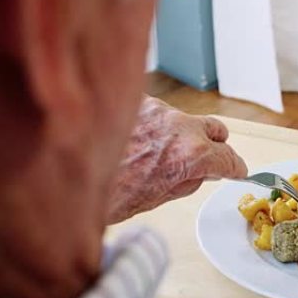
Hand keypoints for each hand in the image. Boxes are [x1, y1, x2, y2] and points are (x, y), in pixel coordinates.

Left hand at [108, 97, 247, 223]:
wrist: (60, 176)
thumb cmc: (104, 195)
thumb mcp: (155, 198)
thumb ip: (187, 181)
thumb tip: (200, 173)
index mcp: (190, 154)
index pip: (229, 158)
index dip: (235, 168)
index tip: (237, 171)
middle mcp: (178, 125)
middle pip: (215, 128)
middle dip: (215, 144)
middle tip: (205, 158)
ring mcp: (155, 108)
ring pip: (181, 118)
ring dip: (176, 133)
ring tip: (152, 153)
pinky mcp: (133, 99)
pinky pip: (152, 110)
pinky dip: (148, 124)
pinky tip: (130, 141)